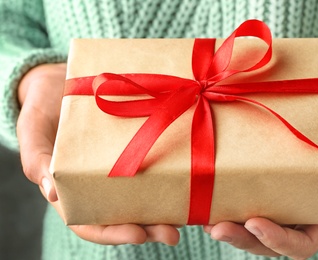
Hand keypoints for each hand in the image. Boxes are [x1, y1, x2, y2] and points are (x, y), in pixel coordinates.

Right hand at [16, 63, 179, 244]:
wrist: (60, 80)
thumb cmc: (42, 108)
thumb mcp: (33, 131)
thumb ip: (36, 159)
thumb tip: (51, 191)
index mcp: (74, 187)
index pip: (92, 221)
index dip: (114, 233)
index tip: (138, 235)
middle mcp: (102, 180)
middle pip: (125, 214)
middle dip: (148, 228)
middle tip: (172, 234)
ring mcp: (121, 163)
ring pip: (144, 194)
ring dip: (164, 208)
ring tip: (186, 216)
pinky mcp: (136, 143)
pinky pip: (154, 161)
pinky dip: (170, 174)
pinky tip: (187, 177)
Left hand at [204, 92, 317, 258]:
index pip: (301, 243)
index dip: (278, 241)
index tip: (256, 223)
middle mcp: (294, 214)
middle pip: (266, 242)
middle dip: (241, 238)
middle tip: (217, 227)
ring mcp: (275, 201)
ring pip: (248, 227)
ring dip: (226, 227)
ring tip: (203, 218)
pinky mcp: (258, 184)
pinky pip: (239, 201)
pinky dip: (221, 204)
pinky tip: (204, 196)